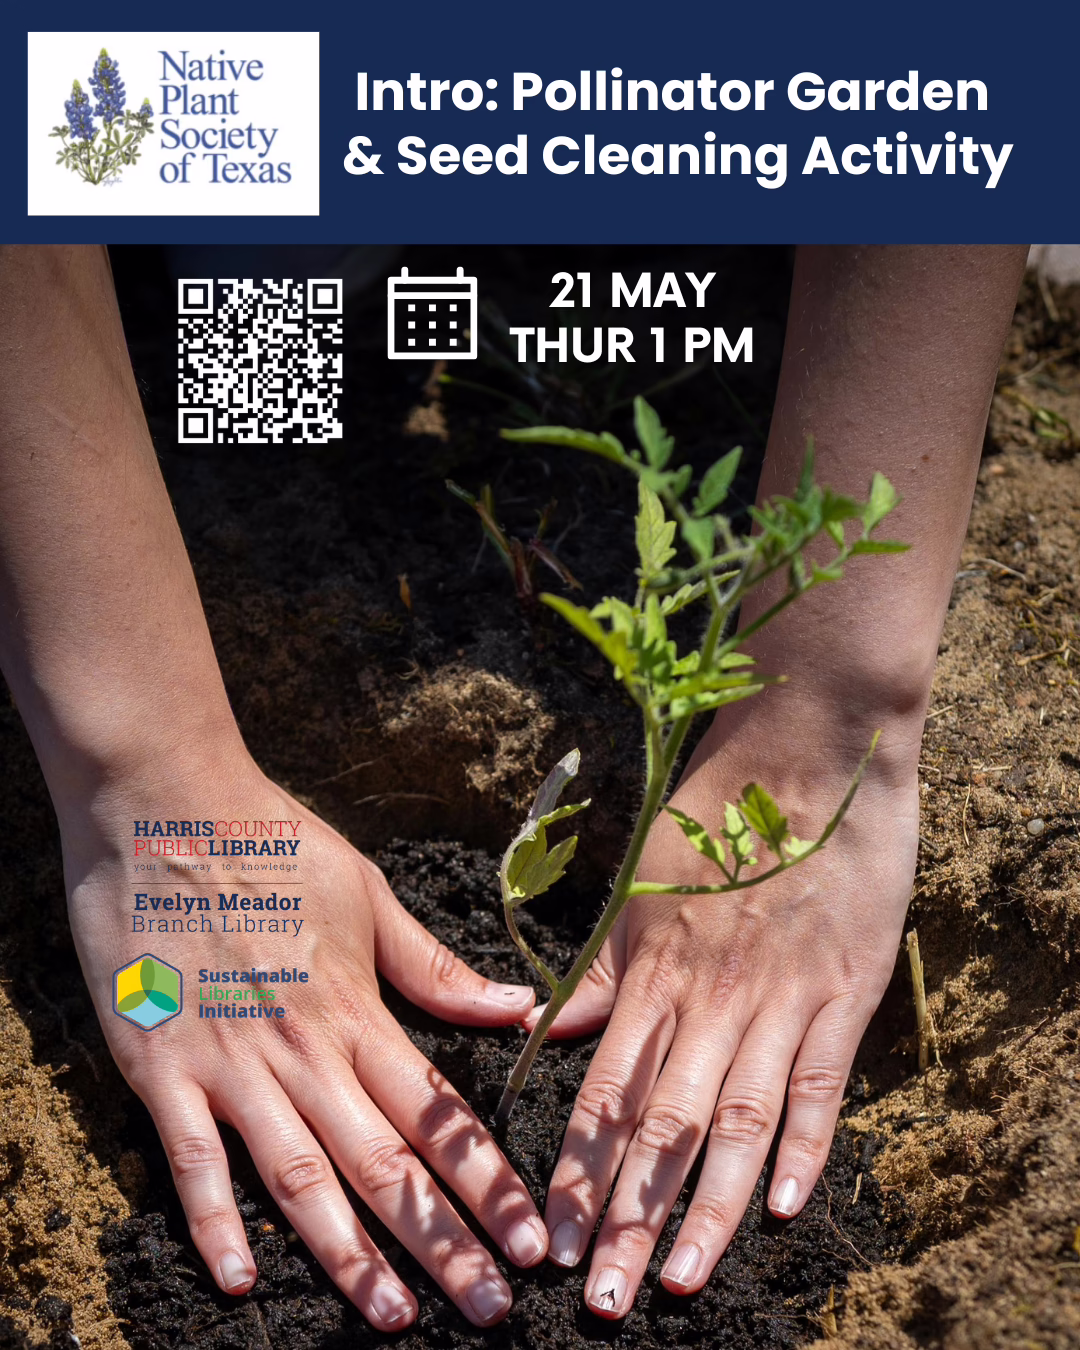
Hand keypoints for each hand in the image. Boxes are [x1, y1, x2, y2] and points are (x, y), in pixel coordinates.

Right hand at [63, 752, 547, 1329]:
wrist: (167, 805)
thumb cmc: (274, 843)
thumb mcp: (369, 895)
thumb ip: (436, 968)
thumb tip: (518, 1006)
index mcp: (358, 1009)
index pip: (437, 1113)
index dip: (488, 1182)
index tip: (530, 1240)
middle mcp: (304, 1050)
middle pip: (384, 1163)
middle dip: (443, 1243)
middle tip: (491, 1313)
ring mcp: (231, 1063)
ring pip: (300, 1177)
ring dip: (350, 1256)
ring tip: (395, 1319)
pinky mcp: (161, 1066)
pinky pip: (190, 1159)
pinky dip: (214, 1221)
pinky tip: (241, 1280)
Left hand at [526, 696, 920, 1315]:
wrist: (807, 752)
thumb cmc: (712, 815)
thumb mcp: (639, 886)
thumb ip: (598, 971)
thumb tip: (538, 1034)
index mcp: (653, 971)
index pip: (607, 1091)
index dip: (580, 1169)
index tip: (555, 1238)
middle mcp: (710, 996)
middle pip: (664, 1124)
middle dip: (632, 1216)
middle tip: (606, 1298)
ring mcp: (779, 996)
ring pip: (737, 1119)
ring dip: (708, 1205)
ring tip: (683, 1279)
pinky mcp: (843, 991)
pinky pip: (819, 1081)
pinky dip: (803, 1146)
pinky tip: (780, 1207)